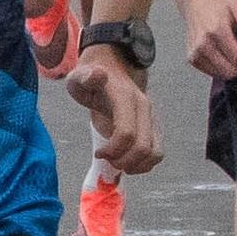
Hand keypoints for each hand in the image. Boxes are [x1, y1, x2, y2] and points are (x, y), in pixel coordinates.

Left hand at [68, 47, 160, 177]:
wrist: (111, 69)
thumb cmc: (90, 78)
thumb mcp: (80, 76)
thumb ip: (86, 77)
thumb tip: (99, 73)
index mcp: (126, 98)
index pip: (127, 133)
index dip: (112, 149)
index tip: (98, 152)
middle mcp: (144, 108)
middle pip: (143, 147)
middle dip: (123, 161)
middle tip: (106, 159)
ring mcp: (152, 118)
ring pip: (155, 153)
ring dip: (136, 166)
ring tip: (117, 162)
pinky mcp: (154, 127)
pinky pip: (156, 153)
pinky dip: (143, 164)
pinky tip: (125, 160)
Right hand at [185, 0, 236, 81]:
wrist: (196, 0)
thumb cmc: (218, 2)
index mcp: (216, 31)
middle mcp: (203, 44)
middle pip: (230, 71)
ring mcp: (195, 53)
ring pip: (221, 74)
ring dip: (234, 67)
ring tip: (236, 52)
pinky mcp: (192, 58)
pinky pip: (212, 73)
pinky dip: (223, 68)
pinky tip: (226, 55)